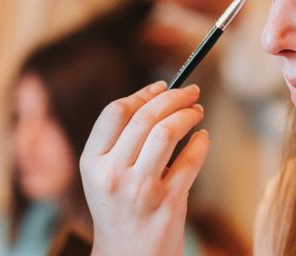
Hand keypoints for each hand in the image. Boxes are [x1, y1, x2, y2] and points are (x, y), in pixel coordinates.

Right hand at [80, 82, 209, 255]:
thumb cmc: (118, 209)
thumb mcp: (103, 175)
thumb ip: (120, 141)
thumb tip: (157, 98)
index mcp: (92, 162)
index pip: (116, 112)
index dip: (142, 93)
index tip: (161, 86)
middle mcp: (113, 174)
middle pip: (145, 117)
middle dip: (173, 97)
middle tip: (191, 91)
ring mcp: (140, 190)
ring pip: (167, 133)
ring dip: (188, 114)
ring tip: (197, 111)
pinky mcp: (168, 203)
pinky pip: (190, 161)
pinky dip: (201, 142)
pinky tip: (203, 137)